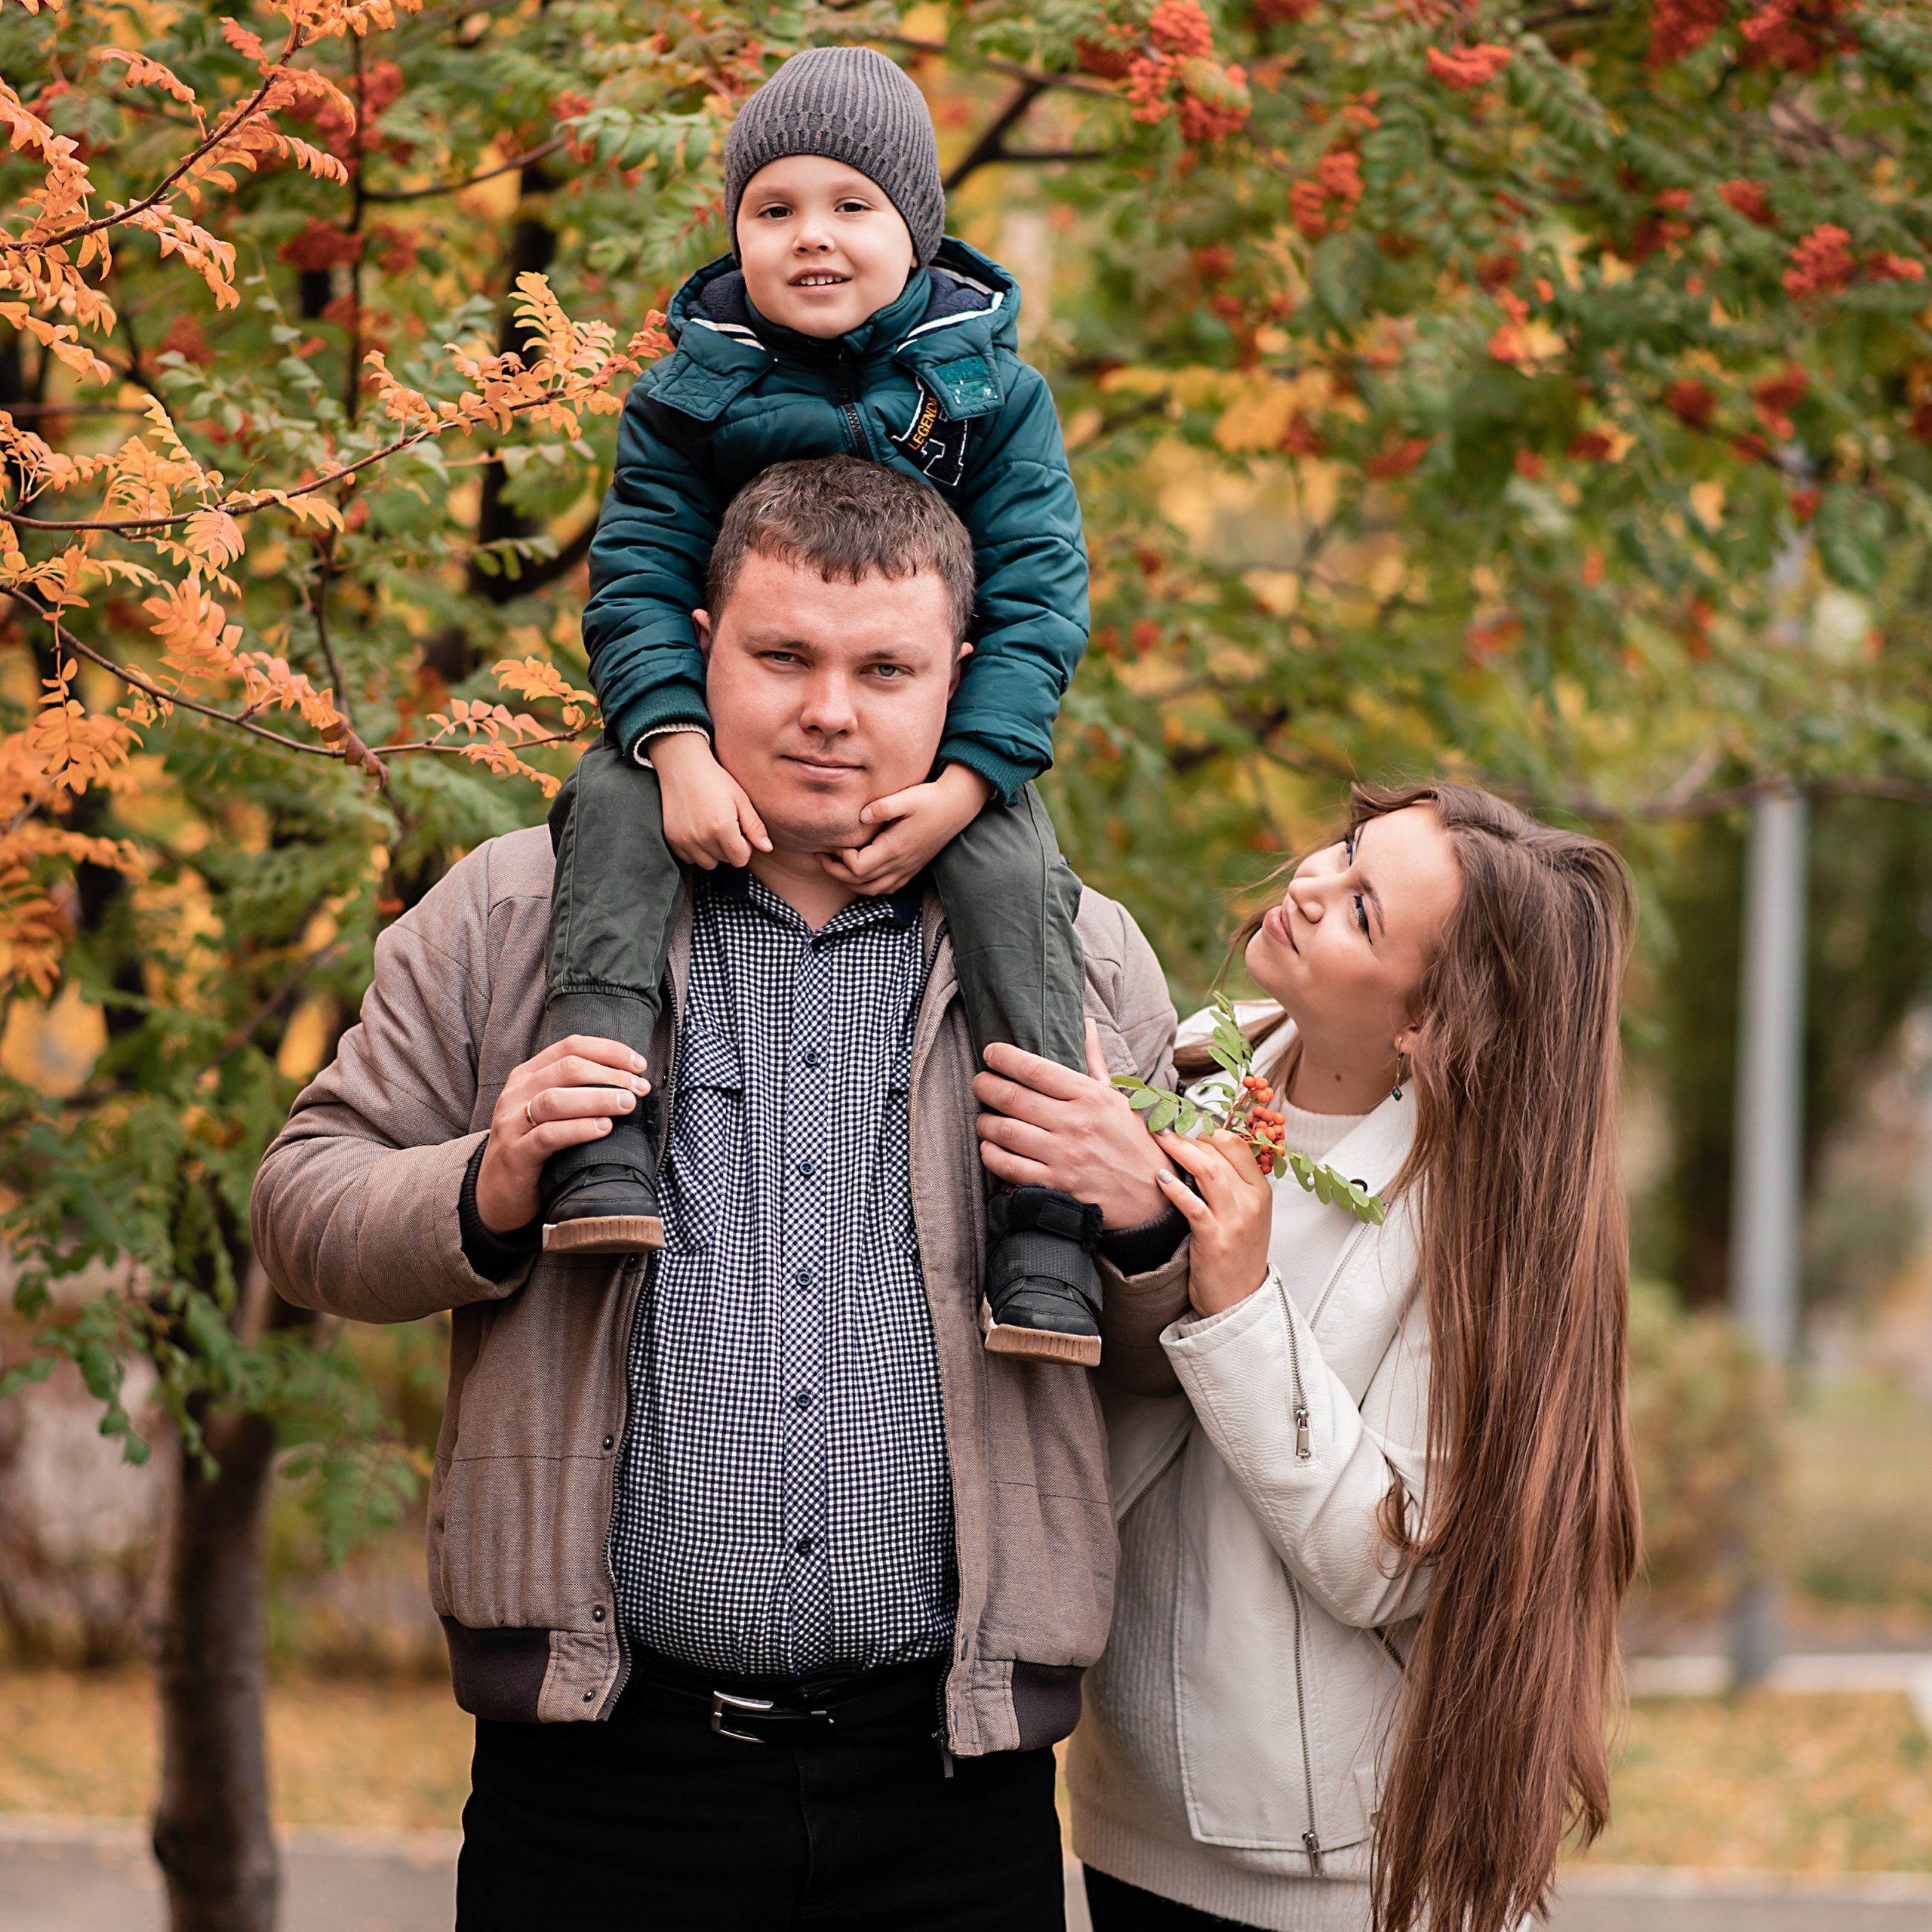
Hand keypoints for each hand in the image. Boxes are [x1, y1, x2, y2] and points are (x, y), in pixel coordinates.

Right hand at [474, 1035, 652, 1233]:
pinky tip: (604, 1129)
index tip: (639, 1065)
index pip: (571, 1046)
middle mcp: (517, 1093)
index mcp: (528, 1076)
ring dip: (598, 1098)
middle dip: (610, 1075)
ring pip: (556, 1099)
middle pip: (567, 1068)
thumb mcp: (551, 1113)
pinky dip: (579, 1129)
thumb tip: (631, 1082)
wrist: (497, 1194)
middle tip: (640, 1089)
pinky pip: (548, 1136)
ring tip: (628, 1104)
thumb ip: (577, 1092)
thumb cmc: (536, 1149)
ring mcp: (512, 1123)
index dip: (609, 1051)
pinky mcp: (515, 1154)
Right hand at [651, 729, 771, 869]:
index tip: (740, 830)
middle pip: (725, 861)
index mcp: (722, 829)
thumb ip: (755, 827)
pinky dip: (695, 849)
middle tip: (725, 824)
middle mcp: (702, 838)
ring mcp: (685, 840)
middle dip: (729, 847)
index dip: (745, 846)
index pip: (741, 859)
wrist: (683, 766)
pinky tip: (697, 829)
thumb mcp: (741, 799)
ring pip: (707, 863)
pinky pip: (689, 858)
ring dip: (713, 851)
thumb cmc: (715, 780)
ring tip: (711, 828)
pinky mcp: (672, 839)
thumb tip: (767, 848)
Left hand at [817, 762, 991, 896]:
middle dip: (836, 872)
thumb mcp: (906, 798)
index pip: (858, 867)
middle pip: (860, 883)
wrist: (957, 806)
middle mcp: (900, 864)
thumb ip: (882, 807)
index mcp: (894, 848)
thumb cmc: (931, 800)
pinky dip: (870, 886)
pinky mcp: (912, 868)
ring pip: (873, 890)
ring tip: (836, 866)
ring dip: (851, 883)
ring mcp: (907, 869)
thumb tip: (861, 816)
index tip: (836, 841)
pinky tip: (862, 874)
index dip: (841, 858)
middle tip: (822, 856)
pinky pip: (887, 888)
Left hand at [972, 1019, 1174, 1229]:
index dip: (1004, 1058)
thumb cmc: (1132, 1141)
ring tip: (983, 1118)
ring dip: (985, 1122)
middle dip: (985, 1086)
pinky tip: (990, 1147)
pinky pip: (1008, 1166)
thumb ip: (1094, 1061)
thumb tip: (1086, 1023)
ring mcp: (1065, 1156)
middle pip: (1012, 1097)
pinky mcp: (1056, 1186)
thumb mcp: (1117, 1098)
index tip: (990, 1054)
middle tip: (979, 1083)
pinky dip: (991, 1155)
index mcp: (1091, 1096)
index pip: (1035, 1069)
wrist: (1152, 1196)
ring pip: (1005, 1131)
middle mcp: (1076, 1123)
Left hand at [1154, 1129, 1273, 1317]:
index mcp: (1260, 1191)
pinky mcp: (1214, 1240)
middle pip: (1219, 1153)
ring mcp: (1234, 1221)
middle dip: (1188, 1135)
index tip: (1184, 1125)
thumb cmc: (1237, 1256)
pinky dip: (1176, 1188)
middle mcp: (1250, 1202)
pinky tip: (1160, 1176)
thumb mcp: (1245, 1215)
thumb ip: (1231, 1184)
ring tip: (1160, 1139)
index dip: (1207, 1130)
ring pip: (1209, 1171)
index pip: (1237, 1144)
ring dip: (1181, 1150)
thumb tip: (1201, 1152)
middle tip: (1163, 1129)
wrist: (1239, 1300)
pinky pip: (1194, 1206)